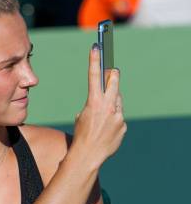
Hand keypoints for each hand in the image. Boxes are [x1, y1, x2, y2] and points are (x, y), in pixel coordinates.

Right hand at [72, 45, 126, 170]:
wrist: (88, 156)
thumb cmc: (81, 136)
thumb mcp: (81, 117)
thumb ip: (93, 106)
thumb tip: (103, 102)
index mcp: (93, 103)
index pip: (94, 76)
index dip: (95, 60)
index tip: (96, 46)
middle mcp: (108, 107)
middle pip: (114, 82)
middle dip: (113, 75)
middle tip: (112, 71)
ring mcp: (117, 116)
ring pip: (117, 102)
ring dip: (112, 103)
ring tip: (103, 116)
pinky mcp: (123, 126)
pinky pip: (119, 118)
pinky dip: (114, 121)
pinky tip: (106, 130)